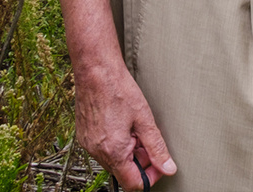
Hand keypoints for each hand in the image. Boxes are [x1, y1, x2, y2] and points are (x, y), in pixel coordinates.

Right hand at [74, 61, 176, 189]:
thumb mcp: (145, 120)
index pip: (132, 183)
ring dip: (128, 150)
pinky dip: (115, 143)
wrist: (95, 72)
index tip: (159, 164)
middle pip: (123, 171)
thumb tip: (168, 168)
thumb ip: (157, 147)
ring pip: (113, 160)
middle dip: (140, 160)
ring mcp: (88, 145)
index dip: (149, 177)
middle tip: (148, 138)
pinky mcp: (84, 137)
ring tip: (134, 127)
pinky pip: (102, 149)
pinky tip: (122, 124)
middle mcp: (97, 153)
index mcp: (113, 152)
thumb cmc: (119, 90)